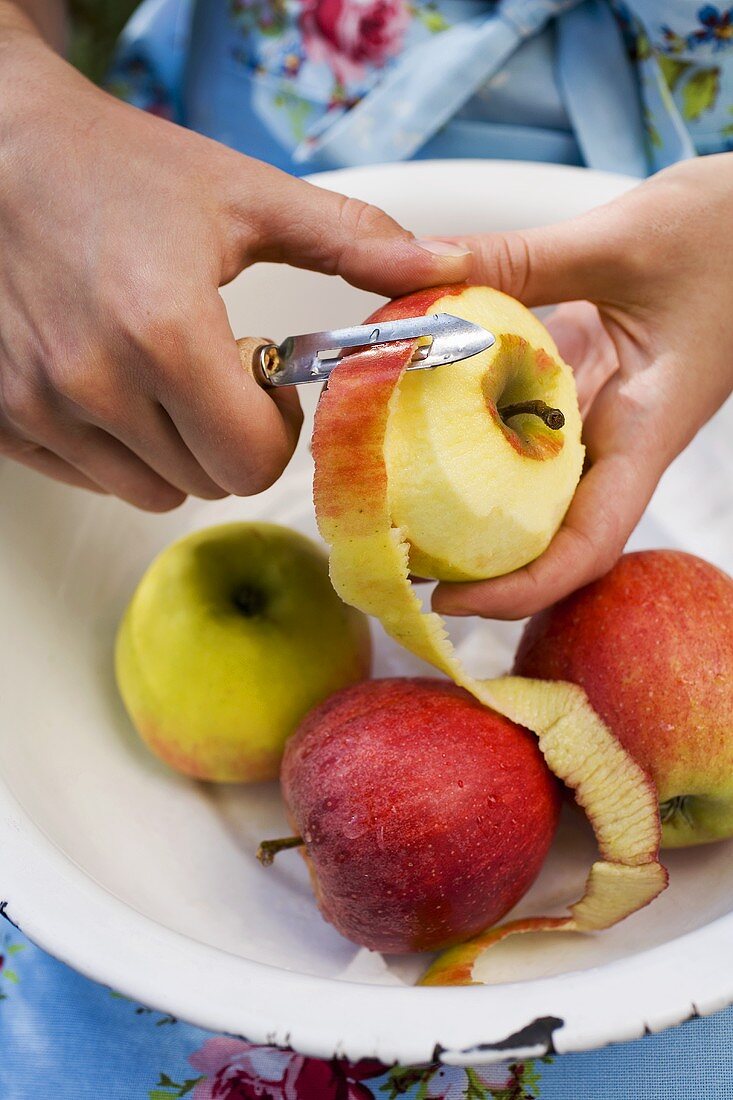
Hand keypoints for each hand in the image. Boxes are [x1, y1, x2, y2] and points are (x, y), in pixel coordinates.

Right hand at [0, 19, 470, 509]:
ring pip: (147, 489)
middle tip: (213, 367)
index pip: (251, 462)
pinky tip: (110, 379)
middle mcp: (93, 383)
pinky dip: (114, 447)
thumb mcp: (246, 195)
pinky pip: (88, 476)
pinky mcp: (2, 418)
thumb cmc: (119, 167)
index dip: (276, 430)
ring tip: (159, 370)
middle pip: (206, 483)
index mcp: (163, 333)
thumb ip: (352, 242)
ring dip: (173, 448)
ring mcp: (38, 406)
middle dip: (229, 437)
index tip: (264, 379)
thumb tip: (445, 268)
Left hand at [432, 154, 732, 618]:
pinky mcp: (587, 378)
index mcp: (647, 430)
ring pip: (529, 477)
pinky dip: (472, 419)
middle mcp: (622, 437)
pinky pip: (524, 418)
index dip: (519, 590)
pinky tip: (418, 409)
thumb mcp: (616, 238)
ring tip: (389, 496)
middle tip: (389, 552)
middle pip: (548, 531)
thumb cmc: (729, 229)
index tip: (446, 602)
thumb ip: (508, 258)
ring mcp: (603, 411)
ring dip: (464, 492)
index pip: (587, 544)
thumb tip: (400, 269)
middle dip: (473, 558)